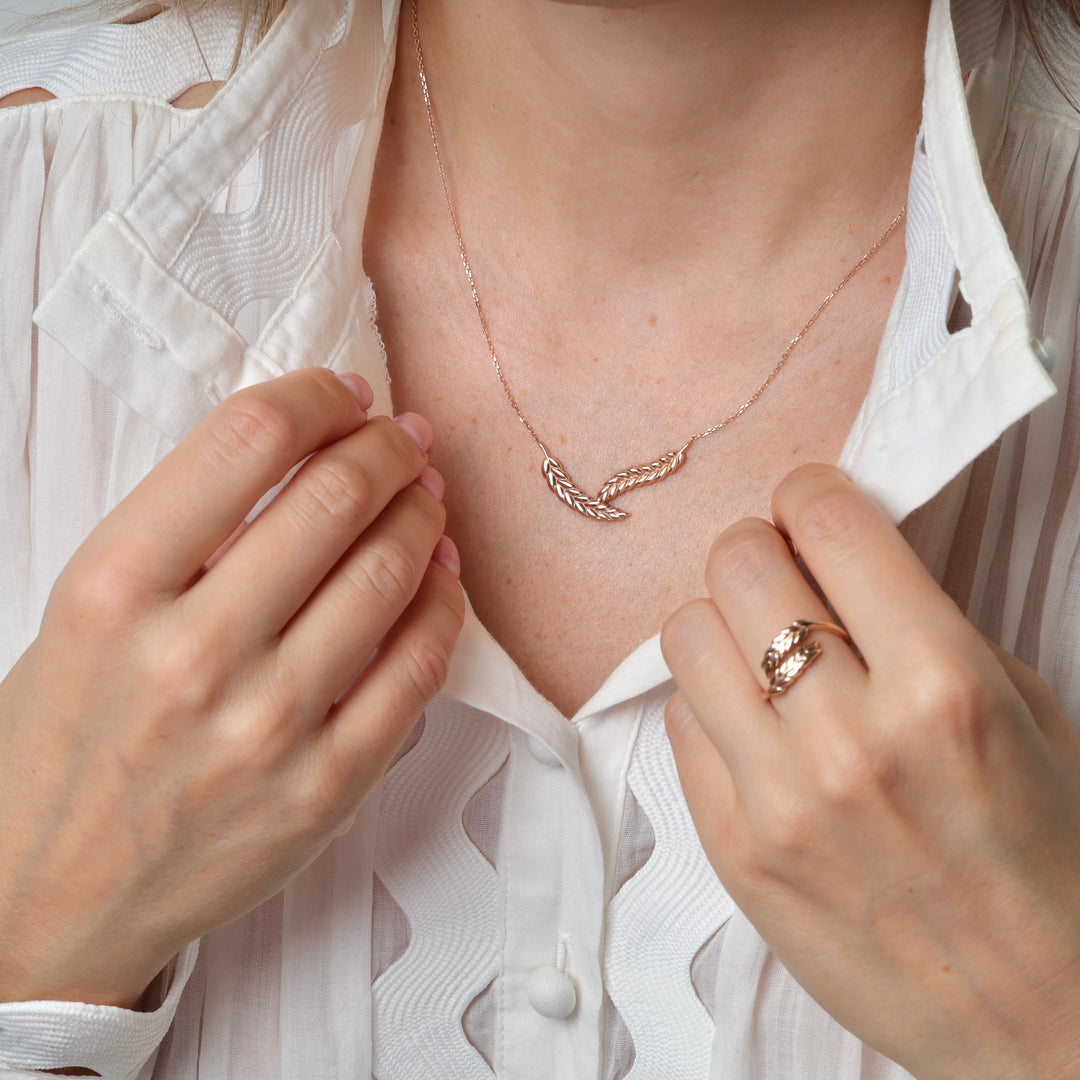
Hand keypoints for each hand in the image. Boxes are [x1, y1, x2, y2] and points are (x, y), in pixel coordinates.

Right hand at [0, 368, 463, 1008]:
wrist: (51, 899)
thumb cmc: (64, 742)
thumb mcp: (88, 615)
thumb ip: (188, 533)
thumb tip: (313, 456)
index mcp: (113, 589)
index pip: (249, 439)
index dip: (319, 395)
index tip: (347, 394)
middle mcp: (192, 653)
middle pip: (336, 498)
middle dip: (388, 449)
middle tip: (404, 440)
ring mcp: (267, 727)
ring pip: (389, 574)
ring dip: (425, 514)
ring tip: (427, 495)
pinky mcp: (324, 787)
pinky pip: (418, 668)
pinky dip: (443, 603)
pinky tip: (441, 575)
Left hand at [661, 464, 1079, 1079]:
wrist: (1042, 1020)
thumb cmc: (1050, 853)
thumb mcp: (1023, 711)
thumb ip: (923, 625)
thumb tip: (831, 558)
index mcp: (944, 687)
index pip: (827, 524)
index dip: (811, 493)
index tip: (810, 504)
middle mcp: (848, 738)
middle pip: (735, 564)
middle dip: (759, 550)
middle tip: (783, 576)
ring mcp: (778, 800)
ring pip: (685, 633)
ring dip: (722, 624)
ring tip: (761, 653)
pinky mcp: (734, 851)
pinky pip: (678, 723)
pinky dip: (711, 706)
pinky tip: (754, 727)